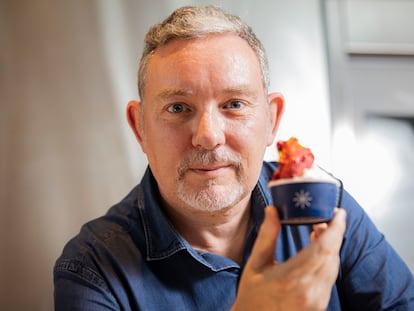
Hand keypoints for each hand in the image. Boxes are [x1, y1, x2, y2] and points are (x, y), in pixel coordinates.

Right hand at [231, 207, 345, 310]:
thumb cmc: (252, 294)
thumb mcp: (255, 263)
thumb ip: (267, 235)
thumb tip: (273, 210)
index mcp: (290, 278)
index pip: (323, 248)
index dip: (335, 229)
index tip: (338, 212)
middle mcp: (308, 291)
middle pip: (332, 255)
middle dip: (333, 233)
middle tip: (325, 218)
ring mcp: (316, 301)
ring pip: (334, 266)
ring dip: (331, 246)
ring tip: (319, 231)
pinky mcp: (320, 306)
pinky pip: (330, 277)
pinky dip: (328, 260)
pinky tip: (318, 251)